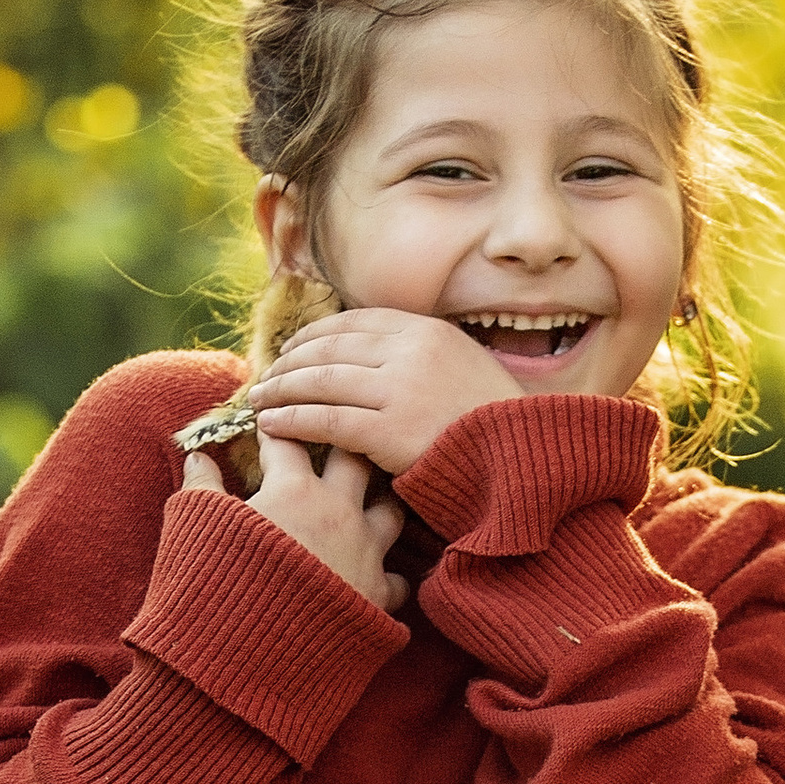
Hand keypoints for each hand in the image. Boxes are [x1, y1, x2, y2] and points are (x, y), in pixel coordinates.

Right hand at [184, 434, 408, 612]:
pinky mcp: (376, 598)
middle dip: (344, 446)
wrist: (245, 657)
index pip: (288, 441)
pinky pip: (398, 580)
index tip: (271, 423)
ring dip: (380, 504)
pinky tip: (376, 578)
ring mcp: (364, 554)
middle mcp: (339, 514)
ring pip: (392, 511)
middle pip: (356, 459)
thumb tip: (197, 457)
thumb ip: (200, 488)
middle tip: (334, 445)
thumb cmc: (215, 588)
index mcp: (294, 490)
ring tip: (367, 507)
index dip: (277, 429)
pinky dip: (388, 577)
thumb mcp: (194, 529)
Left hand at [246, 308, 520, 479]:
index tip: (292, 348)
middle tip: (266, 378)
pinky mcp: (390, 430)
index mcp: (428, 331)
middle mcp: (411, 351)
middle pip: (331, 348)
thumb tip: (379, 358)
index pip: (354, 322)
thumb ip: (424, 358)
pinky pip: (327, 420)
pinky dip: (293, 421)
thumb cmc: (496, 425)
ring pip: (321, 381)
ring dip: (282, 391)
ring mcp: (400, 389)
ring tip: (258, 402)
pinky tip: (272, 426)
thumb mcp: (466, 369)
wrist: (525, 460)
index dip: (315, 334)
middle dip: (290, 362)